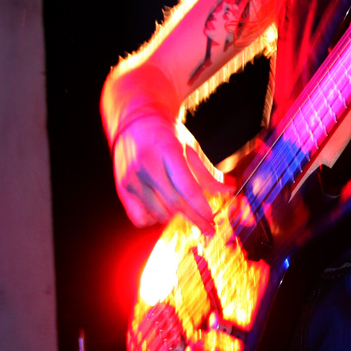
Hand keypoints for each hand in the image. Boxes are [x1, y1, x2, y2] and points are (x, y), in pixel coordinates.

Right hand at [111, 112, 225, 231]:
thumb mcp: (191, 148)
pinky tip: (163, 210)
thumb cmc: (168, 136)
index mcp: (167, 149)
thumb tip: (228, 192)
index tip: (213, 218)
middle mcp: (146, 165)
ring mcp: (131, 178)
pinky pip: (140, 218)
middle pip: (174, 203)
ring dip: (176, 217)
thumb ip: (208, 173)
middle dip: (195, 219)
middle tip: (209, 229)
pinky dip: (154, 219)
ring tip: (185, 210)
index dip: (201, 207)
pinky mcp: (121, 189)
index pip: (187, 186)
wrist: (135, 122)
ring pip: (159, 213)